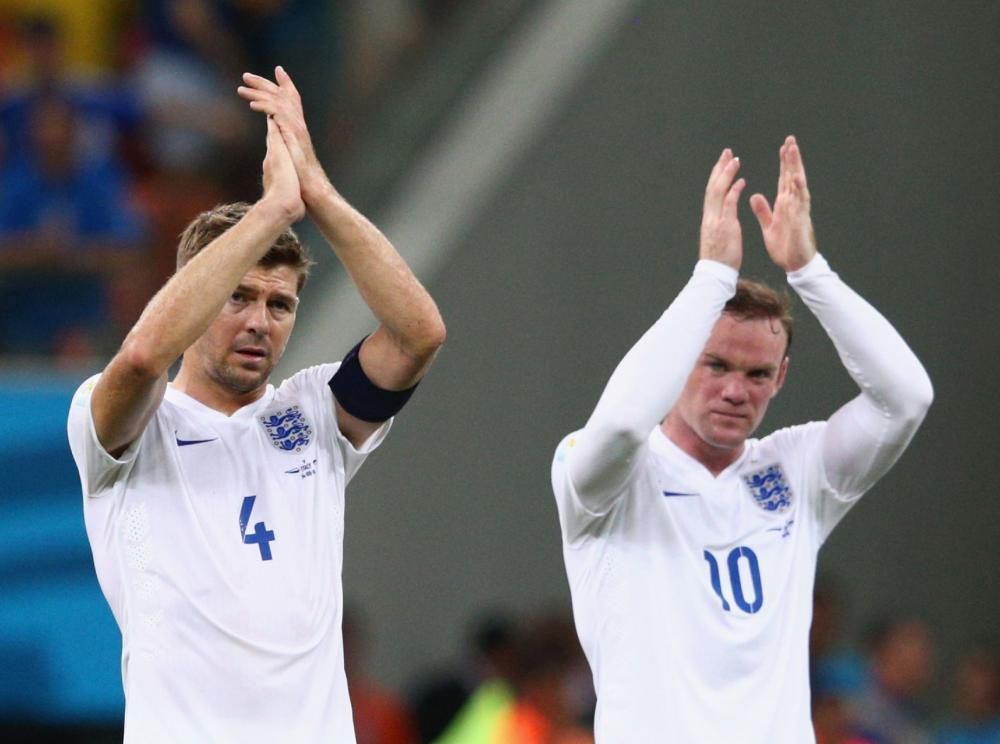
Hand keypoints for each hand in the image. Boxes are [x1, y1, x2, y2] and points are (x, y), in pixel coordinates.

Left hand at [239, 66, 326, 201]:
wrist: (311, 188)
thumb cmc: (300, 177)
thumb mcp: (288, 155)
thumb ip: (281, 143)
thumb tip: (275, 139)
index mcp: (296, 127)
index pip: (291, 99)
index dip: (284, 84)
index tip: (277, 70)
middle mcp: (298, 123)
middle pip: (282, 96)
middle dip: (264, 84)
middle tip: (246, 76)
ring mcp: (296, 128)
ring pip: (277, 102)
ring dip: (258, 93)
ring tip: (242, 89)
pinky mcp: (292, 135)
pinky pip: (277, 115)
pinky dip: (265, 107)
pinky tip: (253, 105)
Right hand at [699, 149, 745, 270]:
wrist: (715, 274)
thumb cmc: (720, 260)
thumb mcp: (719, 237)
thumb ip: (720, 223)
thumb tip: (722, 216)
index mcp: (710, 218)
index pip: (712, 192)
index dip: (717, 176)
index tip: (723, 163)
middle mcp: (710, 216)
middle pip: (713, 187)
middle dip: (720, 168)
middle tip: (727, 152)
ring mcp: (716, 220)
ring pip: (718, 192)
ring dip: (726, 174)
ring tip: (734, 160)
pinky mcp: (725, 226)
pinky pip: (729, 205)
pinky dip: (734, 191)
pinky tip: (742, 181)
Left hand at [749, 136, 815, 271]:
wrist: (795, 263)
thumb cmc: (785, 245)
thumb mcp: (770, 225)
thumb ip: (763, 210)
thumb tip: (754, 195)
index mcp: (786, 204)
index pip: (784, 179)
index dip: (784, 163)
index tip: (784, 147)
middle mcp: (794, 204)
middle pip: (793, 177)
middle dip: (792, 159)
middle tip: (791, 140)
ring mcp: (798, 211)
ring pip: (798, 185)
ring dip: (796, 168)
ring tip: (793, 151)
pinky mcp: (799, 222)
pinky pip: (798, 205)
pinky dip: (797, 192)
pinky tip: (795, 179)